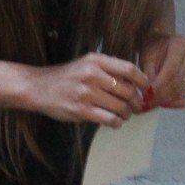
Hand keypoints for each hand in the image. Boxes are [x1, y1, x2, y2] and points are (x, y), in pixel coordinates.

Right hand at [23, 53, 149, 125]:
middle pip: (128, 90)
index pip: (129, 69)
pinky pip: (109, 119)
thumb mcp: (87, 64)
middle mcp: (92, 75)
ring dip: (127, 114)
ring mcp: (86, 93)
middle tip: (137, 107)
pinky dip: (117, 123)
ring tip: (125, 115)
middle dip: (137, 101)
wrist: (39, 88)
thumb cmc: (67, 76)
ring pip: (120, 107)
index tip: (146, 88)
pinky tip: (116, 122)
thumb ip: (108, 69)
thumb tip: (135, 81)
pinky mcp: (81, 110)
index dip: (142, 80)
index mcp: (96, 61)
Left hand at [141, 33, 184, 109]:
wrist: (163, 42)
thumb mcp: (147, 58)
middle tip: (147, 105)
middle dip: (161, 96)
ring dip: (168, 100)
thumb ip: (148, 75)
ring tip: (153, 104)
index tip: (146, 98)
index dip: (159, 87)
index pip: (171, 71)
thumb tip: (148, 96)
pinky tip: (168, 105)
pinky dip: (182, 103)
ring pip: (184, 89)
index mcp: (181, 44)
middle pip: (178, 81)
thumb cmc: (154, 49)